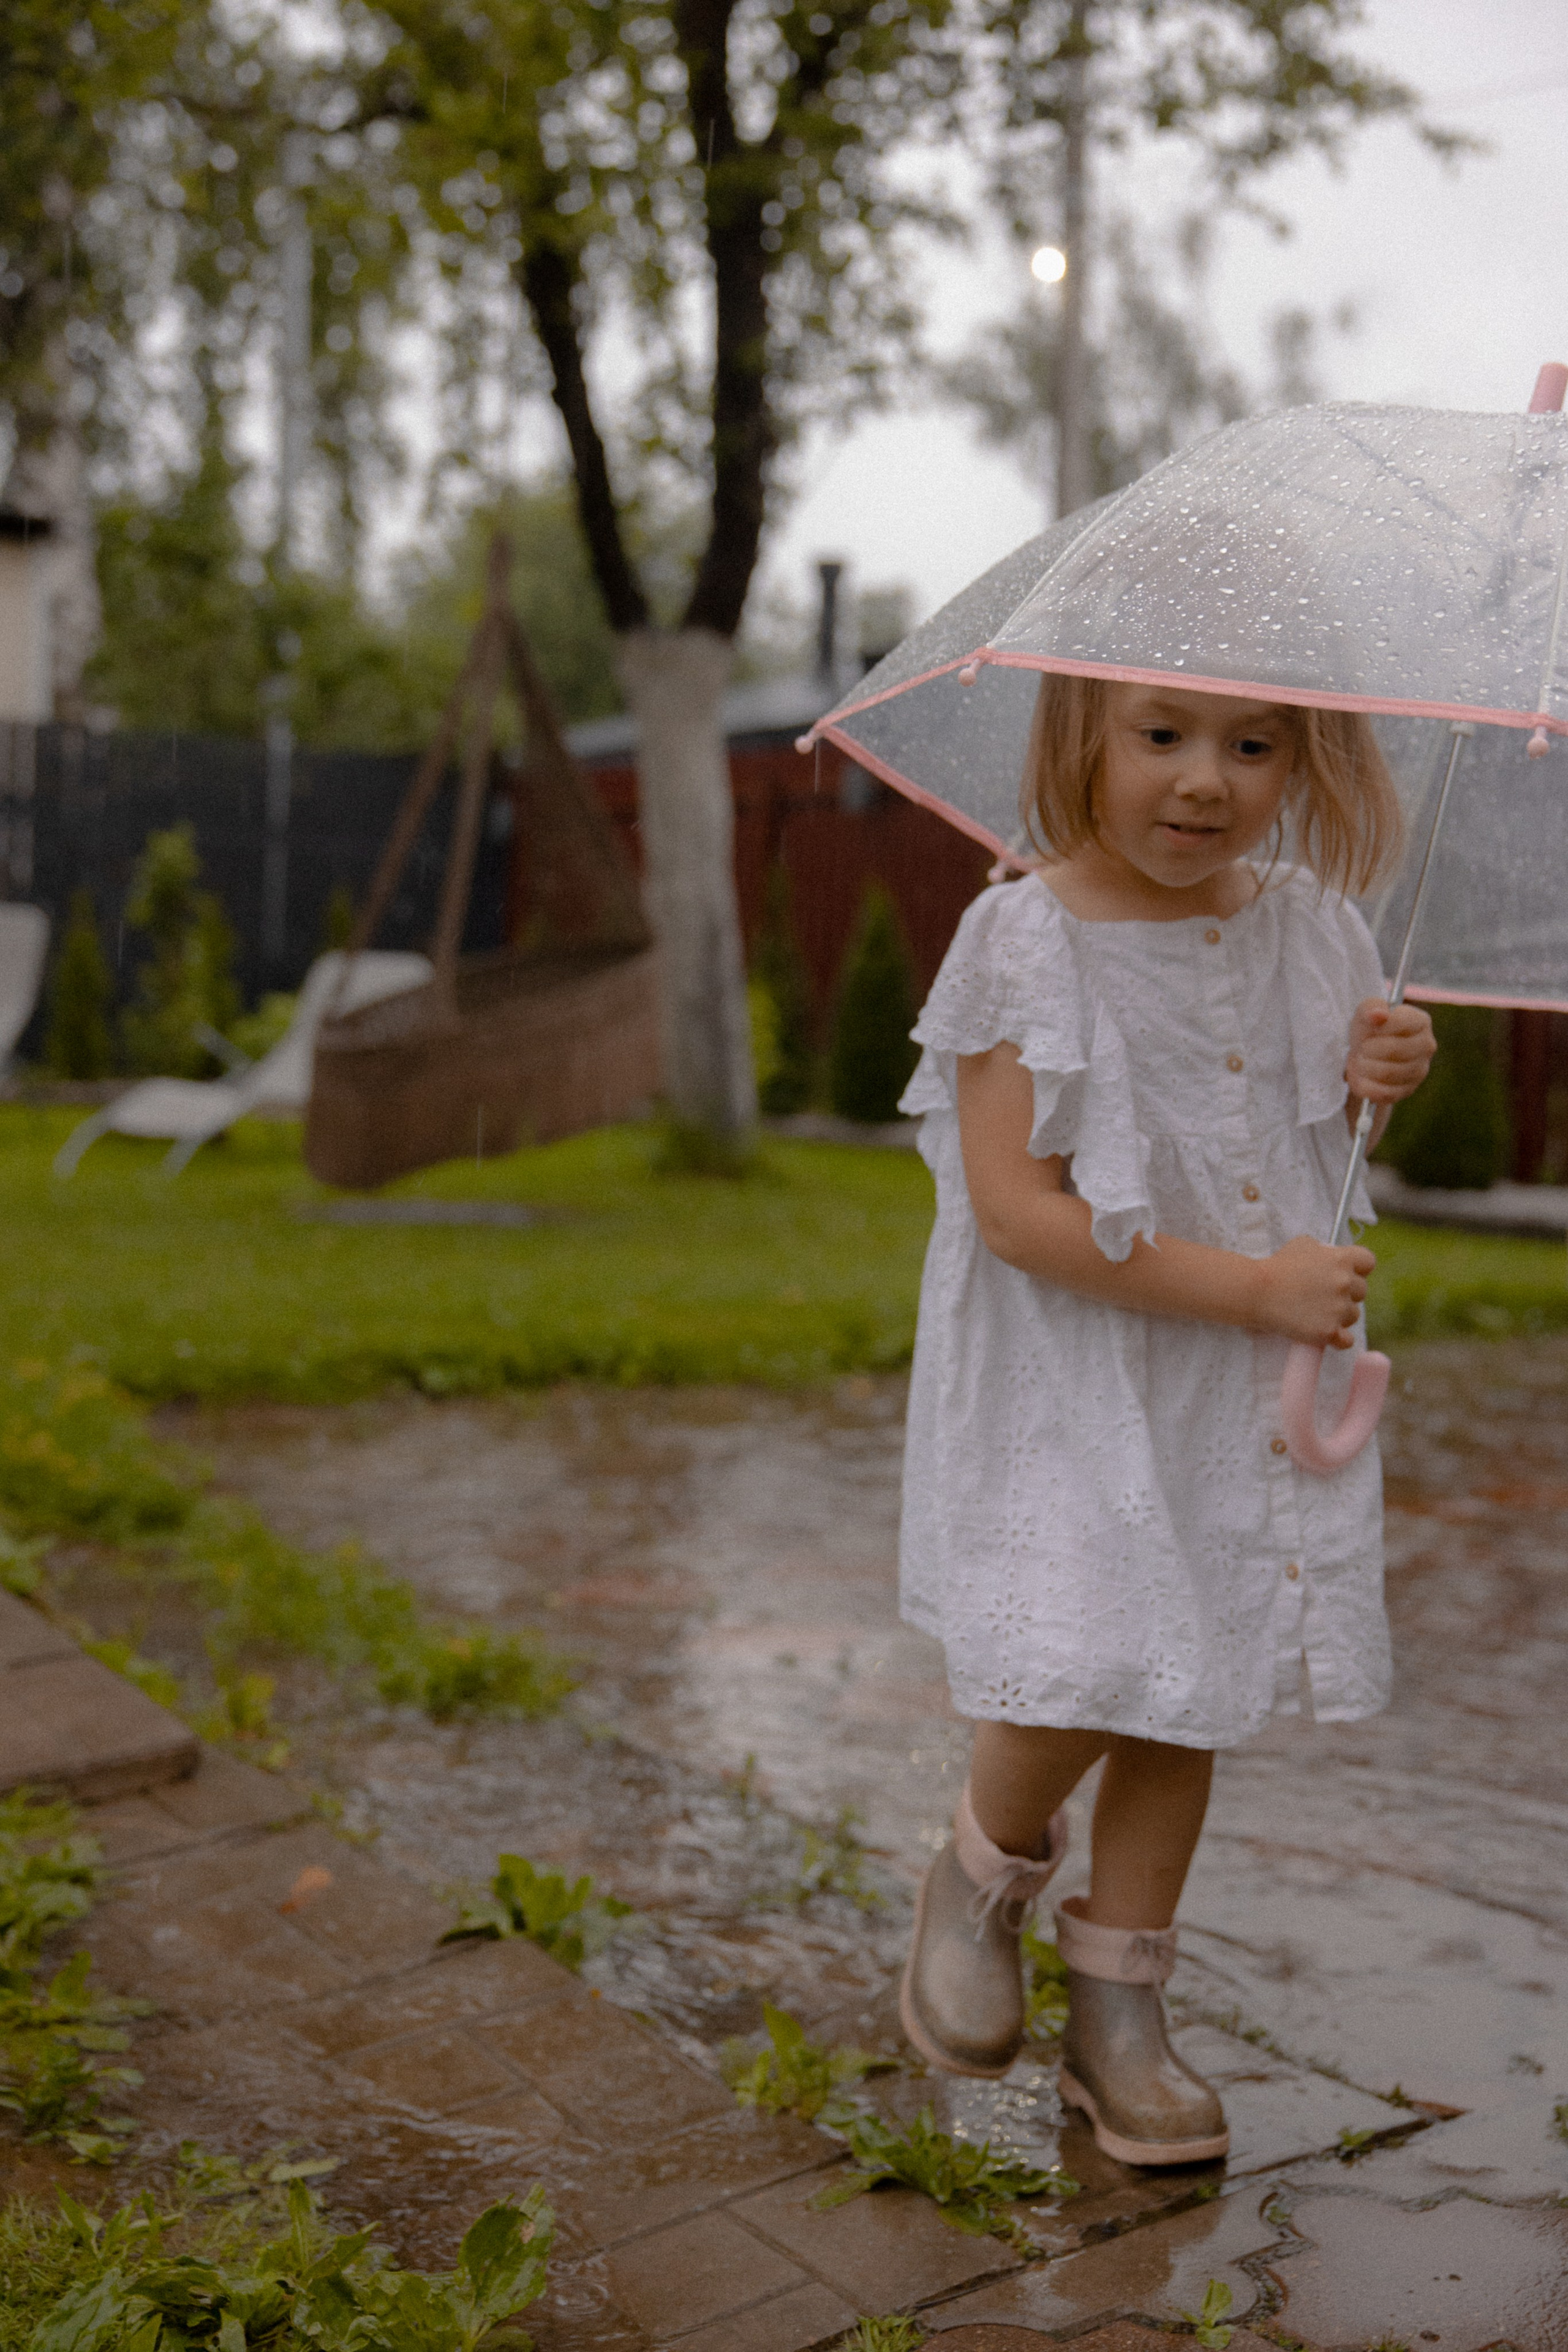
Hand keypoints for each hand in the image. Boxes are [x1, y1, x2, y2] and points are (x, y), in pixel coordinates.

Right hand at [1256, 1234, 1374, 1349]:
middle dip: (1346, 1293)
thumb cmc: (1277, 1267)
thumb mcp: (1303, 1245)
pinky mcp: (1328, 1332)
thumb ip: (1325, 1251)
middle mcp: (1345, 1283)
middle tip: (1324, 1295)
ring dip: (1340, 1315)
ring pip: (1353, 1315)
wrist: (1256, 1292)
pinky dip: (1338, 1338)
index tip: (1347, 1273)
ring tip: (1317, 1312)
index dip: (1358, 1268)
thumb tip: (1332, 1258)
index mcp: (1341, 1259)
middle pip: (1362, 1291)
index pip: (1368, 1262)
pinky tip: (1326, 1332)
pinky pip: (1346, 1340)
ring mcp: (1338, 1309)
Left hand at [1345, 998, 1435, 1104]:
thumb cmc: (1370, 1030)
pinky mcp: (1408, 1090)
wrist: (1365, 1056)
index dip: (1378, 1027)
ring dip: (1364, 1067)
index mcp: (1421, 1022)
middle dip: (1368, 1049)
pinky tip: (1362, 1076)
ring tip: (1360, 1061)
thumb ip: (1371, 1008)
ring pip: (1388, 1073)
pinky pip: (1384, 1093)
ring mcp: (1420, 1071)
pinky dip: (1365, 1085)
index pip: (1402, 1022)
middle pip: (1394, 1050)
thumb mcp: (1366, 1012)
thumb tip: (1379, 1014)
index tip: (1368, 1029)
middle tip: (1361, 1048)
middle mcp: (1426, 1046)